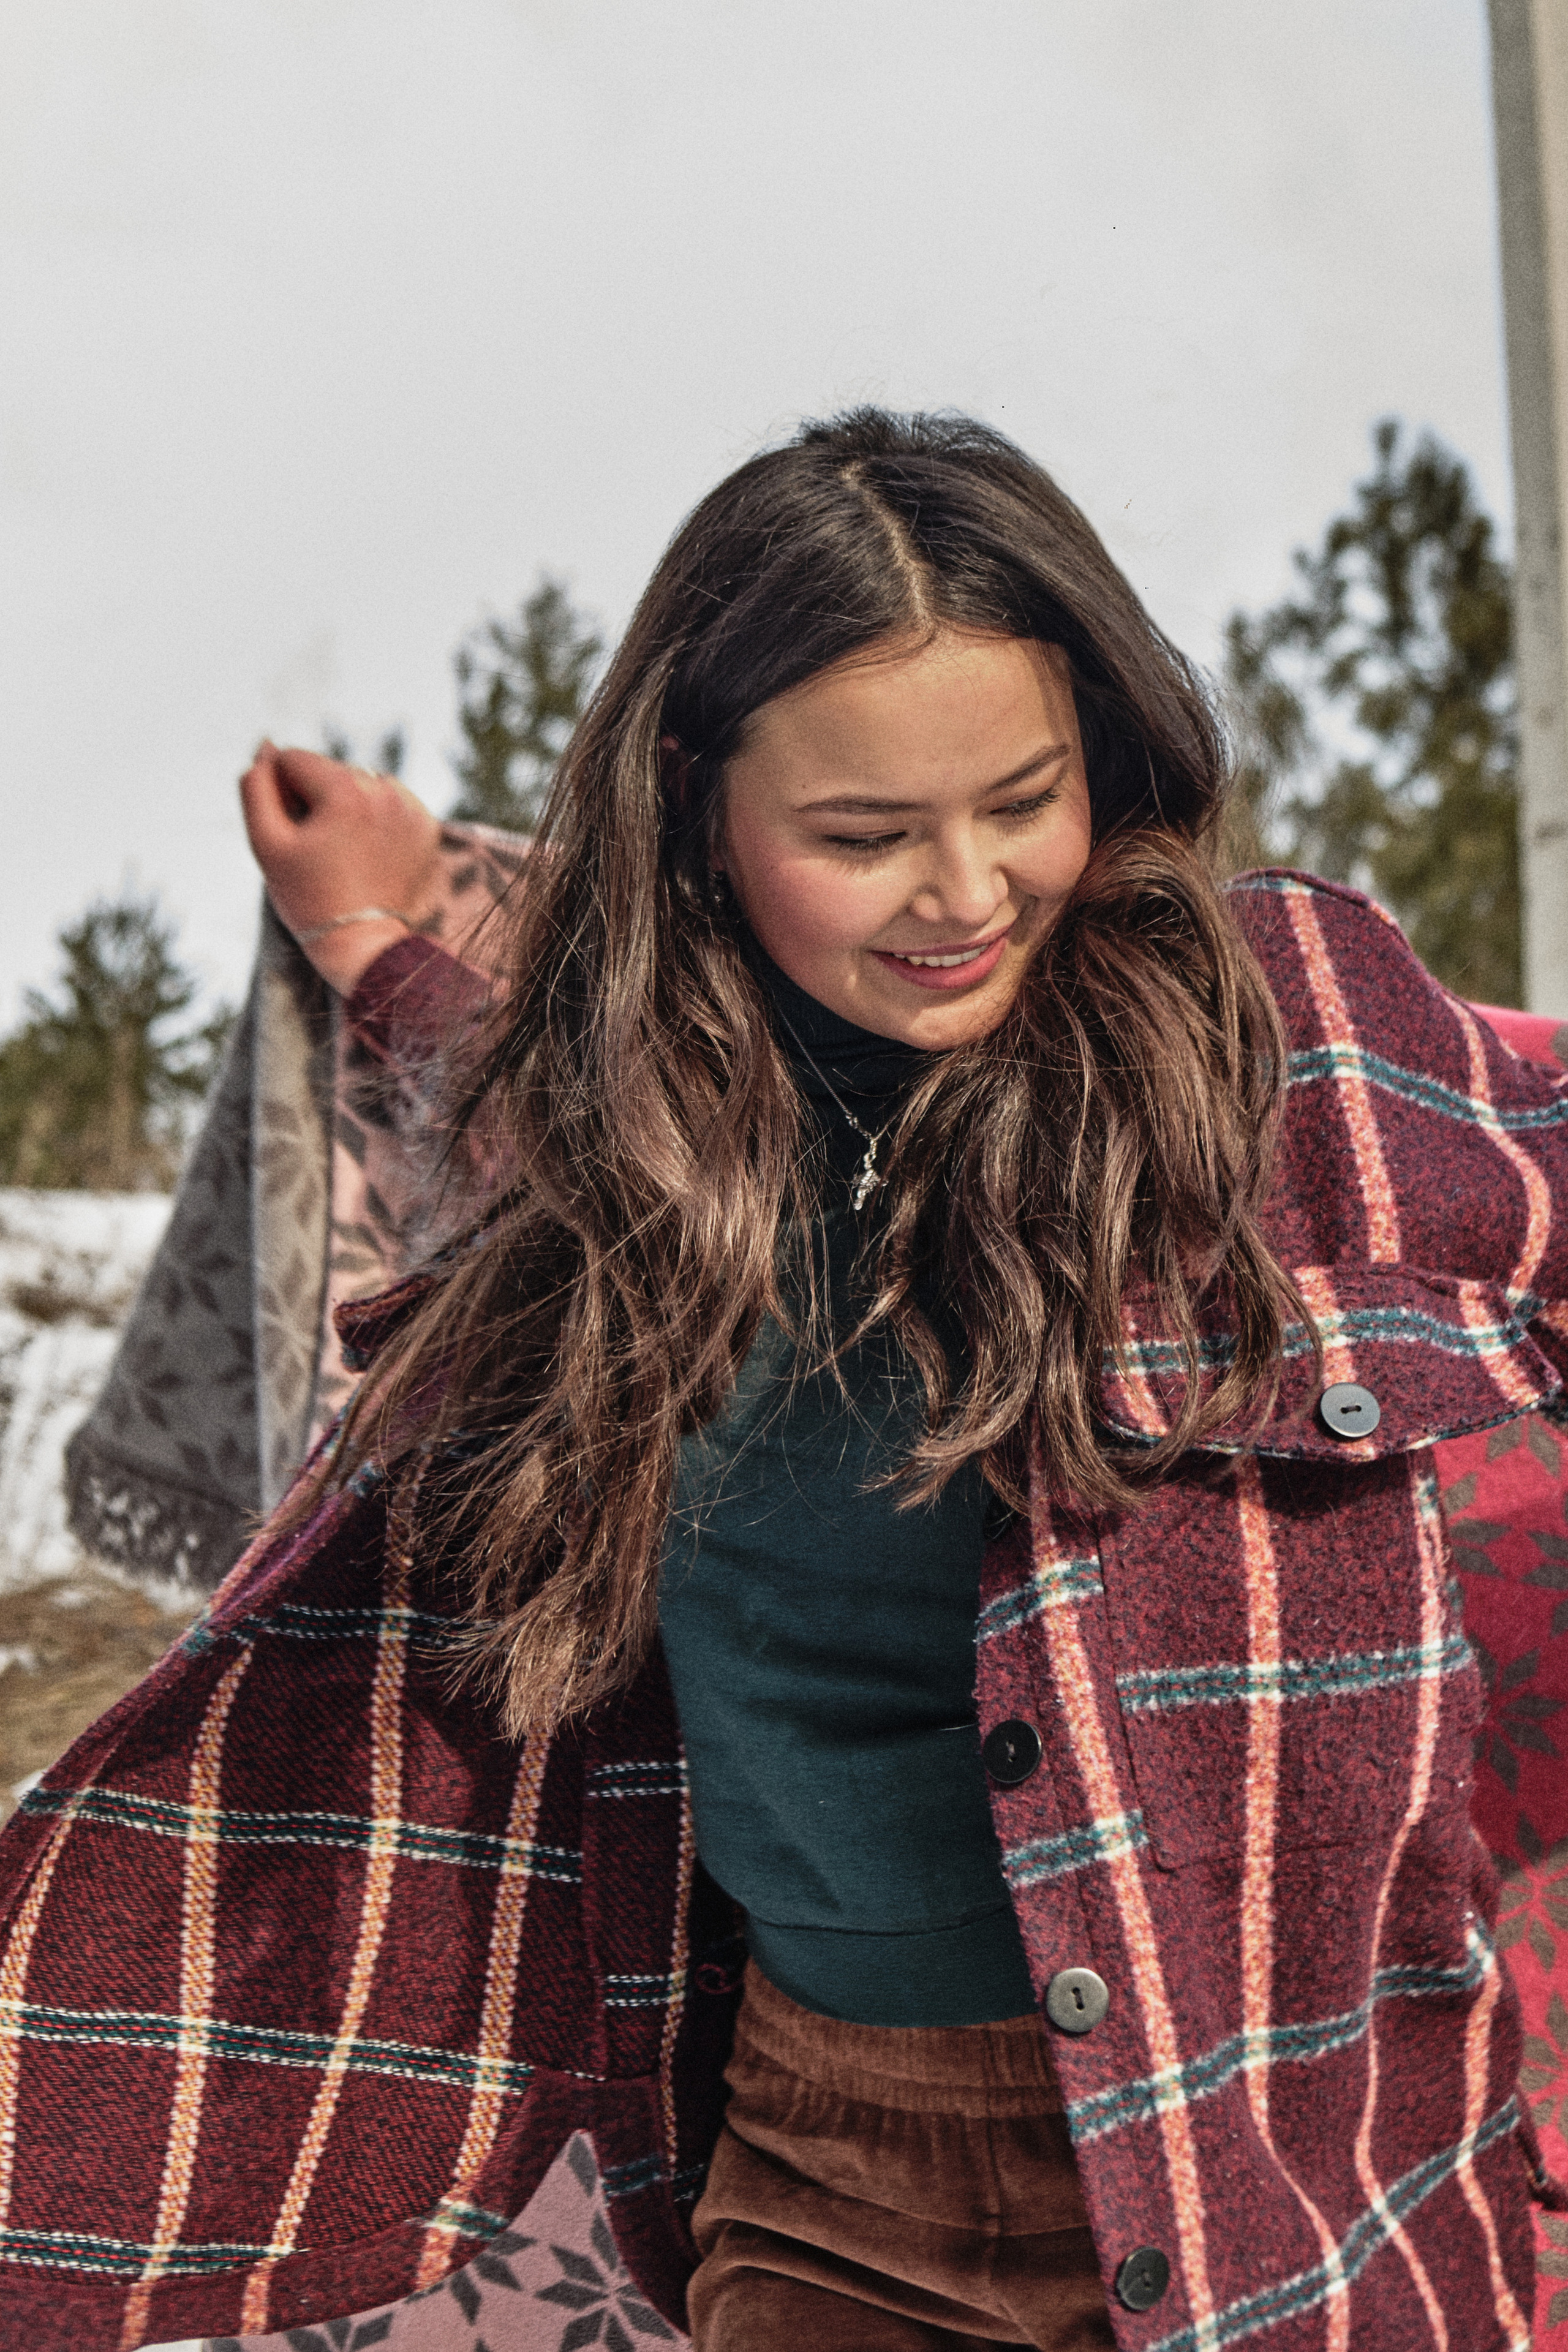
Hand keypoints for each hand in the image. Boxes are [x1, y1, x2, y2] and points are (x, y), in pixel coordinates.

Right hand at [239, 743, 444, 993]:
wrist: (364, 945)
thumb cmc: (309, 898)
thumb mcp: (267, 844)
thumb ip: (257, 788)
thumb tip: (266, 748)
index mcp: (345, 787)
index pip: (293, 759)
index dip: (282, 794)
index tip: (294, 833)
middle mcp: (384, 788)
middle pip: (328, 771)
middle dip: (316, 800)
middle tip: (319, 850)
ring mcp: (410, 806)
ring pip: (358, 785)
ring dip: (345, 807)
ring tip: (343, 853)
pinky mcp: (426, 825)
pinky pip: (387, 804)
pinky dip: (373, 820)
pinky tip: (366, 853)